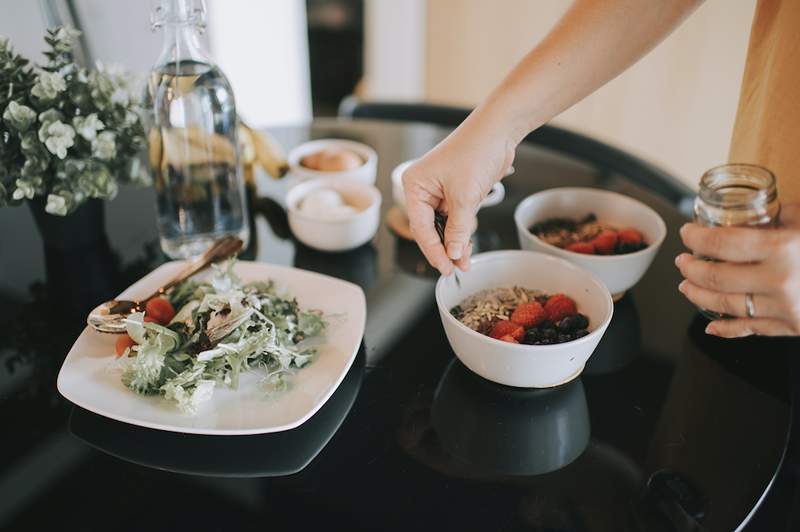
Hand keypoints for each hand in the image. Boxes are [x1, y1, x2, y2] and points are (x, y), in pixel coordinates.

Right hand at [402, 110, 515, 274]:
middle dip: (444, 249)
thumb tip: (453, 253)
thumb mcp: (465, 197)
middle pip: (429, 228)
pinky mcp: (454, 192)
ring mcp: (438, 191)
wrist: (499, 131)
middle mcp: (422, 189)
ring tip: (465, 262)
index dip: (433, 250)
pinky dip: (461, 232)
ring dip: (454, 243)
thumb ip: (458, 229)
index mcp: (414, 185)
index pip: (420, 227)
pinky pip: (454, 218)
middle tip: (456, 268)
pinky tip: (467, 247)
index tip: (445, 268)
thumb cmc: (476, 151)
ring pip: (442, 226)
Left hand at [676, 205, 799, 337]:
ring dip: (698, 295)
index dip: (696, 238)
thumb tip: (755, 211)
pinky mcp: (792, 327)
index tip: (686, 233)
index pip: (722, 243)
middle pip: (715, 277)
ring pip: (725, 305)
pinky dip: (726, 328)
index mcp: (781, 248)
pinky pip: (750, 329)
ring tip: (686, 286)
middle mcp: (779, 280)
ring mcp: (784, 307)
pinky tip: (711, 325)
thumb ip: (780, 215)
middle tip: (682, 262)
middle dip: (690, 269)